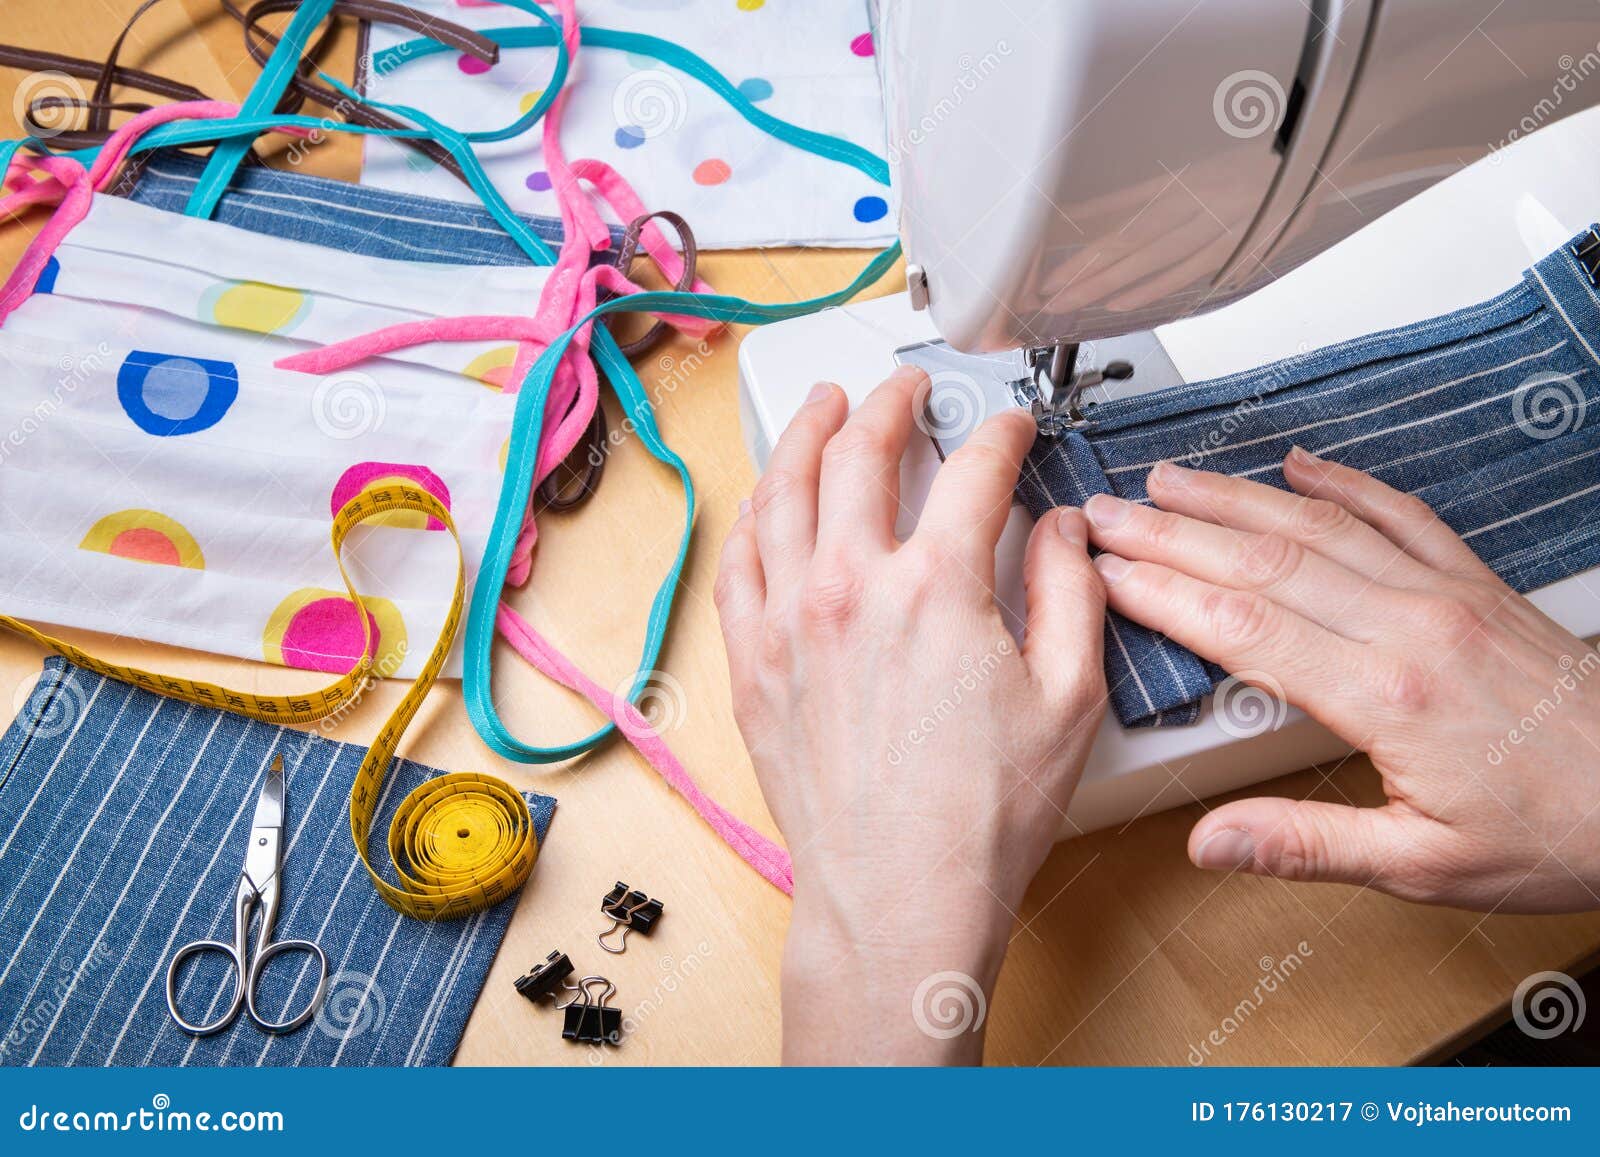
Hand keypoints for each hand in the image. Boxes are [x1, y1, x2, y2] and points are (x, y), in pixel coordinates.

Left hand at [715, 368, 1106, 1063]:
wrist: (899, 897)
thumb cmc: (981, 817)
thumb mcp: (1071, 699)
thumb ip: (1071, 592)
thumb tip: (1063, 529)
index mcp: (936, 586)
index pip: (972, 469)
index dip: (999, 432)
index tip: (1008, 426)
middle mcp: (850, 587)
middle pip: (860, 454)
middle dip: (891, 404)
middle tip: (906, 390)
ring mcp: (788, 621)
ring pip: (783, 490)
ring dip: (806, 433)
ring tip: (825, 406)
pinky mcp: (752, 662)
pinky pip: (739, 560)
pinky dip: (753, 512)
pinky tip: (764, 497)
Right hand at [1084, 447, 1599, 913]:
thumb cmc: (1552, 835)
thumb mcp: (1423, 868)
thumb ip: (1306, 844)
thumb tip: (1210, 842)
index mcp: (1389, 697)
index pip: (1245, 628)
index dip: (1164, 593)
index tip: (1107, 572)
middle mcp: (1413, 628)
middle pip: (1266, 562)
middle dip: (1174, 532)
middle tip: (1108, 511)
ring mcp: (1446, 595)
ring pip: (1320, 527)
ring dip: (1235, 497)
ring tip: (1171, 477)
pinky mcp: (1477, 585)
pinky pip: (1402, 515)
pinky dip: (1345, 484)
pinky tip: (1300, 464)